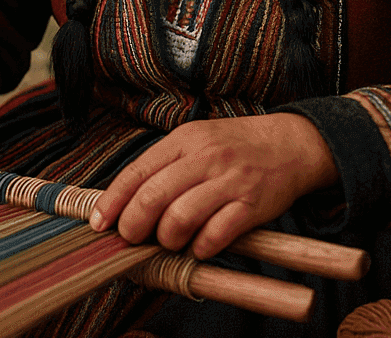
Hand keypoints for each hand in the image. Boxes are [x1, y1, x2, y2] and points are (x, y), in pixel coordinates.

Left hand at [92, 113, 336, 259]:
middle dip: (135, 225)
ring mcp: (230, 181)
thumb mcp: (195, 142)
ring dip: (168, 238)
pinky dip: (201, 247)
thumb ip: (164, 166)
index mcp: (183, 140)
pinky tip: (198, 248)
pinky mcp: (253, 205)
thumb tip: (124, 202)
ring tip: (169, 242)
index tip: (99, 223)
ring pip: (182, 216)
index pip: (137, 172)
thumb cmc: (233, 148)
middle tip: (132, 238)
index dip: (113, 201)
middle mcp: (204, 158)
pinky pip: (217, 233)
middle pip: (154, 196)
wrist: (291, 144)